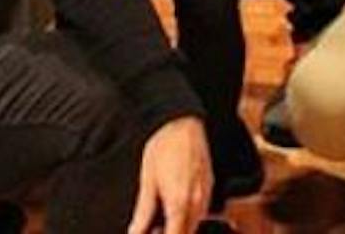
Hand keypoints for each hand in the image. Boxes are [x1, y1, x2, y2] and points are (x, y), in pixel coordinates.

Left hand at [127, 113, 211, 233]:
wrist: (182, 122)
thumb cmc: (163, 146)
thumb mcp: (148, 180)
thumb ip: (143, 212)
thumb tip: (135, 232)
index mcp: (179, 204)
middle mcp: (196, 203)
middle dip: (171, 233)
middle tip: (153, 228)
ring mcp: (205, 195)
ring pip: (194, 225)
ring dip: (180, 227)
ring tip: (162, 217)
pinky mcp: (209, 186)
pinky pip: (201, 211)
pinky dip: (189, 215)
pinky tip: (175, 205)